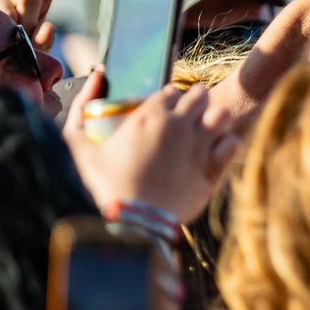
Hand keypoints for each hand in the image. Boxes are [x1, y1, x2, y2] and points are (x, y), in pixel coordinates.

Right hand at [62, 70, 240, 222]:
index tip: (166, 111)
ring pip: (221, 115)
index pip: (171, 91)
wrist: (130, 225)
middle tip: (188, 118)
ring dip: (215, 119)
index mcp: (149, 115)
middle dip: (196, 103)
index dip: (170, 99)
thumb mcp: (77, 147)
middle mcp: (178, 125)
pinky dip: (227, 144)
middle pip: (200, 96)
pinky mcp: (212, 169)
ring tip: (205, 131)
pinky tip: (216, 152)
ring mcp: (199, 146)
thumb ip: (79, 111)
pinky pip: (232, 143)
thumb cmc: (101, 187)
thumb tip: (90, 84)